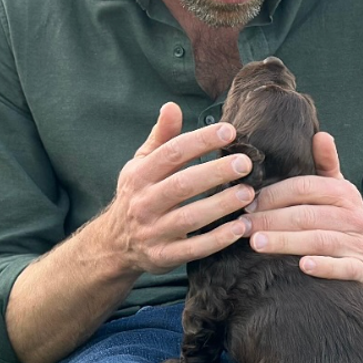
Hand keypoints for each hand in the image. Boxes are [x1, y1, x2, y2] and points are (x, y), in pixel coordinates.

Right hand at [97, 102, 257, 274]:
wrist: (113, 245)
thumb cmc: (137, 195)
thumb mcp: (140, 165)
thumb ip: (160, 138)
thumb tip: (172, 105)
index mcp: (140, 175)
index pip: (172, 153)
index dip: (201, 141)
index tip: (229, 131)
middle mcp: (144, 203)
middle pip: (182, 185)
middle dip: (215, 172)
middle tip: (246, 162)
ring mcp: (153, 232)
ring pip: (190, 218)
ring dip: (221, 206)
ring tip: (249, 193)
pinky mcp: (164, 257)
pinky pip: (194, 248)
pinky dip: (218, 239)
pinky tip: (241, 228)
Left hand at [243, 132, 362, 291]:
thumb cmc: (343, 218)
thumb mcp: (338, 189)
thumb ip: (326, 163)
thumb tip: (320, 134)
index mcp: (344, 192)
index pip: (304, 188)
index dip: (274, 195)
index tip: (248, 203)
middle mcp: (353, 216)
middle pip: (307, 215)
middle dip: (271, 220)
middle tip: (242, 226)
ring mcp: (358, 243)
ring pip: (319, 241)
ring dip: (286, 242)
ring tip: (257, 244)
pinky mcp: (360, 269)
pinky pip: (342, 268)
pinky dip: (323, 267)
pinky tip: (303, 267)